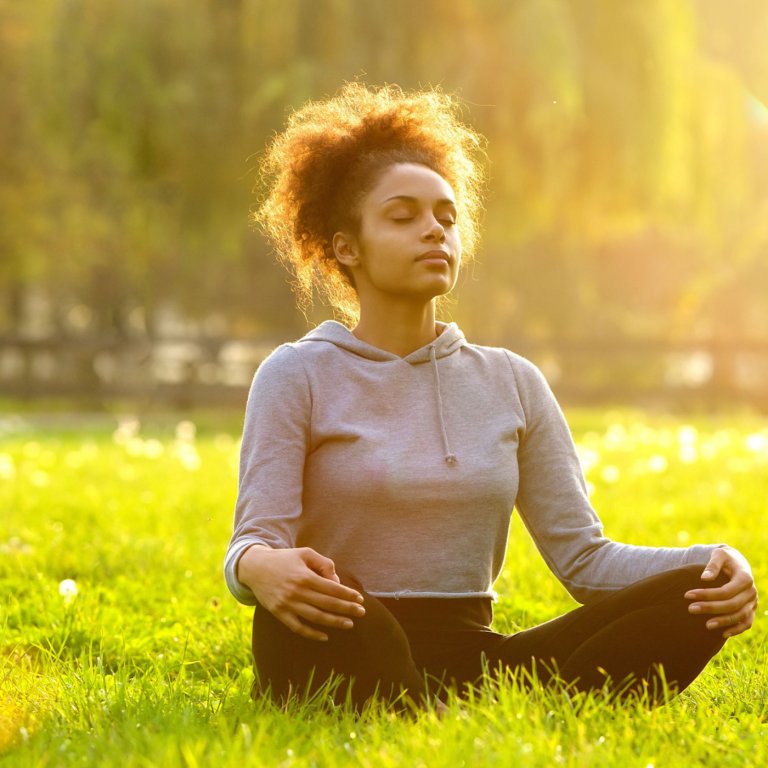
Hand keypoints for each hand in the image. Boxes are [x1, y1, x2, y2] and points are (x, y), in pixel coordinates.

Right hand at [237, 545, 365, 641]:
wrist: (255, 568)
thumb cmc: (285, 559)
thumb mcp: (305, 553)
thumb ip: (324, 564)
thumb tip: (336, 582)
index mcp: (304, 576)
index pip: (332, 588)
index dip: (348, 595)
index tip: (360, 599)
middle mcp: (296, 592)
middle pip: (327, 604)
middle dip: (347, 609)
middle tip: (362, 612)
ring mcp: (287, 604)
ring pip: (315, 617)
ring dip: (334, 622)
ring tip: (349, 624)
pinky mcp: (279, 613)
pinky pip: (298, 627)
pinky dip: (312, 634)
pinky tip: (325, 636)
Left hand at [685, 546, 757, 638]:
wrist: (737, 563)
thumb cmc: (725, 558)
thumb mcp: (719, 555)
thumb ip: (712, 565)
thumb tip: (704, 578)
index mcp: (745, 577)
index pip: (726, 591)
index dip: (707, 594)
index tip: (687, 595)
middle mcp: (751, 592)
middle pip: (732, 604)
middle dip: (711, 608)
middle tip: (691, 609)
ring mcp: (752, 602)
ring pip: (740, 616)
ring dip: (723, 622)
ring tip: (706, 625)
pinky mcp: (751, 609)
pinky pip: (746, 623)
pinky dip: (736, 629)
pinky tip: (722, 634)